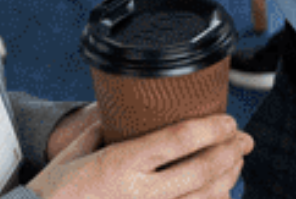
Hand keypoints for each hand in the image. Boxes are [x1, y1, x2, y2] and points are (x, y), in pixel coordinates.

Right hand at [27, 112, 250, 198]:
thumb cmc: (52, 193)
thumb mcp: (74, 151)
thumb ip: (102, 127)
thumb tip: (121, 105)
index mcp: (120, 164)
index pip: (178, 139)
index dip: (211, 127)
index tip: (229, 120)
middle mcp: (137, 194)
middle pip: (200, 170)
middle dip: (230, 152)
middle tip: (243, 140)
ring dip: (227, 181)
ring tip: (235, 165)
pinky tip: (216, 198)